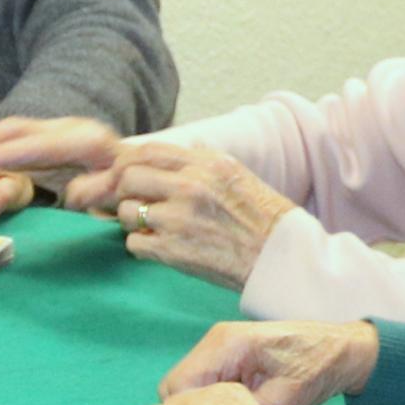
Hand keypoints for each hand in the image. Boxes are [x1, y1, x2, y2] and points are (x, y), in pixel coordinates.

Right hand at [0, 113, 128, 189]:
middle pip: (16, 132)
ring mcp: (54, 129)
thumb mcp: (121, 190)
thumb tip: (75, 195)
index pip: (40, 146)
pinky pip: (7, 138)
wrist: (140, 166)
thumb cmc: (129, 185)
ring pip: (7, 132)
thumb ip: (98, 192)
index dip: (8, 155)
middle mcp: (67, 128)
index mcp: (88, 141)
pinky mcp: (44, 136)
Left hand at [73, 141, 293, 287]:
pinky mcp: (173, 251)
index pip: (147, 151)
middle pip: (128, 178)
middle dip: (124, 191)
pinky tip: (160, 246)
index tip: (124, 172)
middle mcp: (190, 186)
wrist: (280, 258)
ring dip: (132, 221)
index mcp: (206, 164)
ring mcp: (179, 219)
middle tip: (135, 203)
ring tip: (153, 227)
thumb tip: (181, 147)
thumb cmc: (261, 217)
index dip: (127, 161)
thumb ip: (203, 158)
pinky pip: (134, 244)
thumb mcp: (237, 174)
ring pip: (126, 212)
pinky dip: (142, 246)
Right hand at [157, 319, 377, 404]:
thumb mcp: (283, 402)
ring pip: (184, 387)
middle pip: (175, 387)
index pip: (179, 387)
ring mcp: (218, 345)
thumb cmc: (316, 369)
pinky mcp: (226, 355)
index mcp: (226, 345)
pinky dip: (207, 402)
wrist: (340, 349)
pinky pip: (201, 383)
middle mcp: (215, 341)